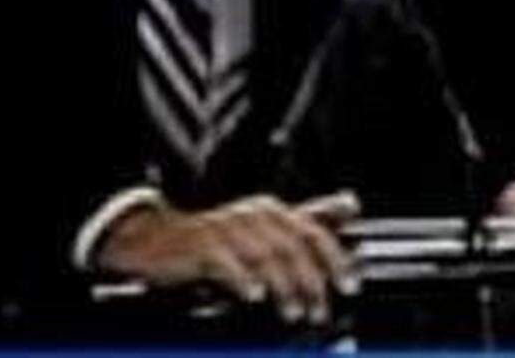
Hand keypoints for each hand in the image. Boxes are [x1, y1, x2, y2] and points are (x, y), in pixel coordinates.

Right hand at [96, 190, 360, 323]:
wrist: (161, 242)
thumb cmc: (221, 239)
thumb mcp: (267, 227)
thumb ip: (309, 218)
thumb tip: (352, 202)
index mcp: (272, 211)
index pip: (312, 230)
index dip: (334, 257)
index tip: (350, 285)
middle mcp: (252, 214)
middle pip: (290, 244)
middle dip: (309, 280)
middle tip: (319, 310)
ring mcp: (226, 227)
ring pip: (262, 253)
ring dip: (282, 285)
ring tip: (293, 312)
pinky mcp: (200, 244)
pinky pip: (224, 259)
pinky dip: (241, 277)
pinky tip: (253, 296)